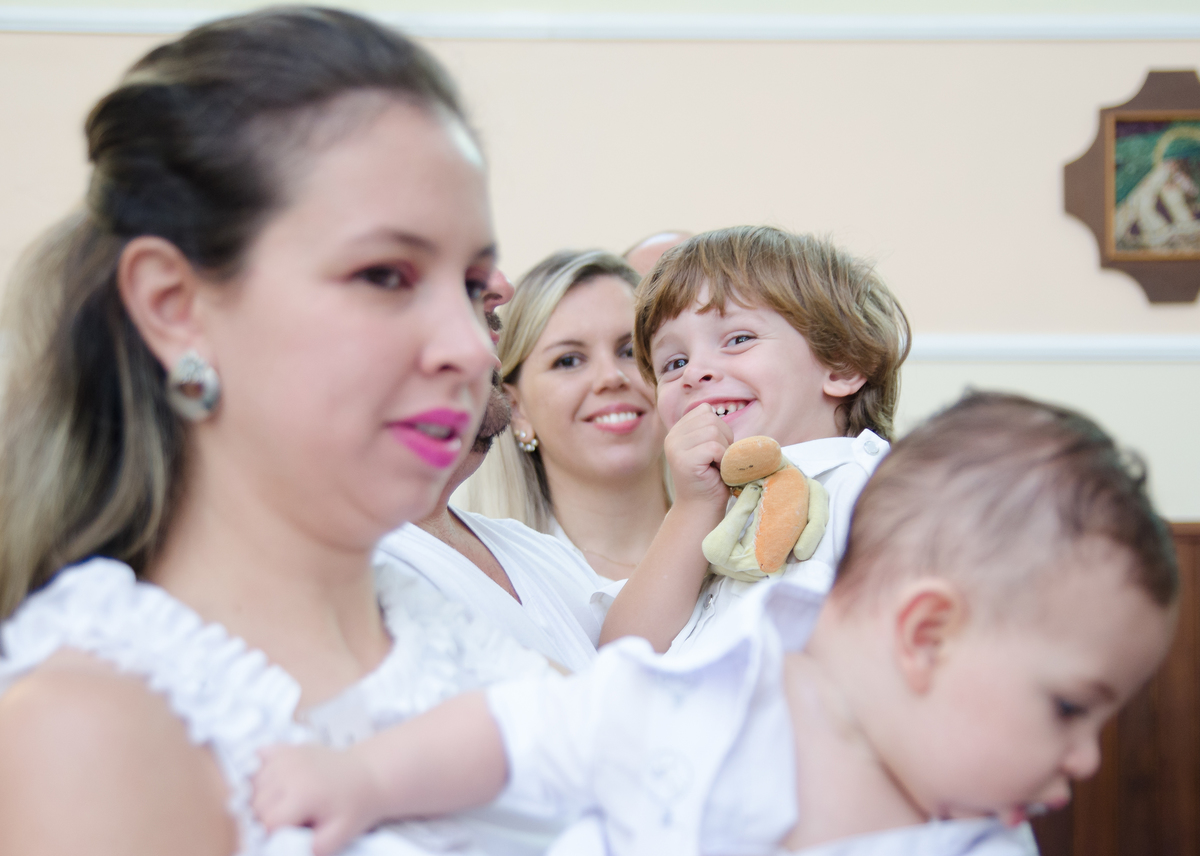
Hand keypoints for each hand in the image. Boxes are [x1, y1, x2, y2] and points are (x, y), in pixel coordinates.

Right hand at [253, 743, 383, 855]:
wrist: (368, 774)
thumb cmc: (354, 806)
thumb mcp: (340, 834)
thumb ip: (314, 848)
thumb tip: (286, 851)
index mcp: (302, 795)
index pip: (268, 823)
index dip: (273, 835)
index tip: (288, 835)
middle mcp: (290, 772)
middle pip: (258, 805)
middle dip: (267, 819)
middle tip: (291, 821)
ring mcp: (287, 756)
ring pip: (254, 785)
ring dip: (263, 799)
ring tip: (287, 805)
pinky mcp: (287, 748)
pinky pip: (259, 759)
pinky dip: (260, 772)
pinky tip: (275, 783)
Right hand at [664, 404, 733, 507]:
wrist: (701, 508)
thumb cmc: (711, 478)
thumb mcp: (708, 447)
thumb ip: (709, 428)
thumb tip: (720, 410)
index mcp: (677, 431)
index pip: (704, 410)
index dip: (719, 428)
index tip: (716, 450)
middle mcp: (672, 436)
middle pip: (710, 418)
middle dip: (724, 437)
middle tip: (719, 459)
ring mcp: (675, 448)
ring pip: (713, 431)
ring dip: (724, 449)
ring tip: (717, 465)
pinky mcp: (683, 460)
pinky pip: (714, 446)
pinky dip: (722, 458)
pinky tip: (716, 471)